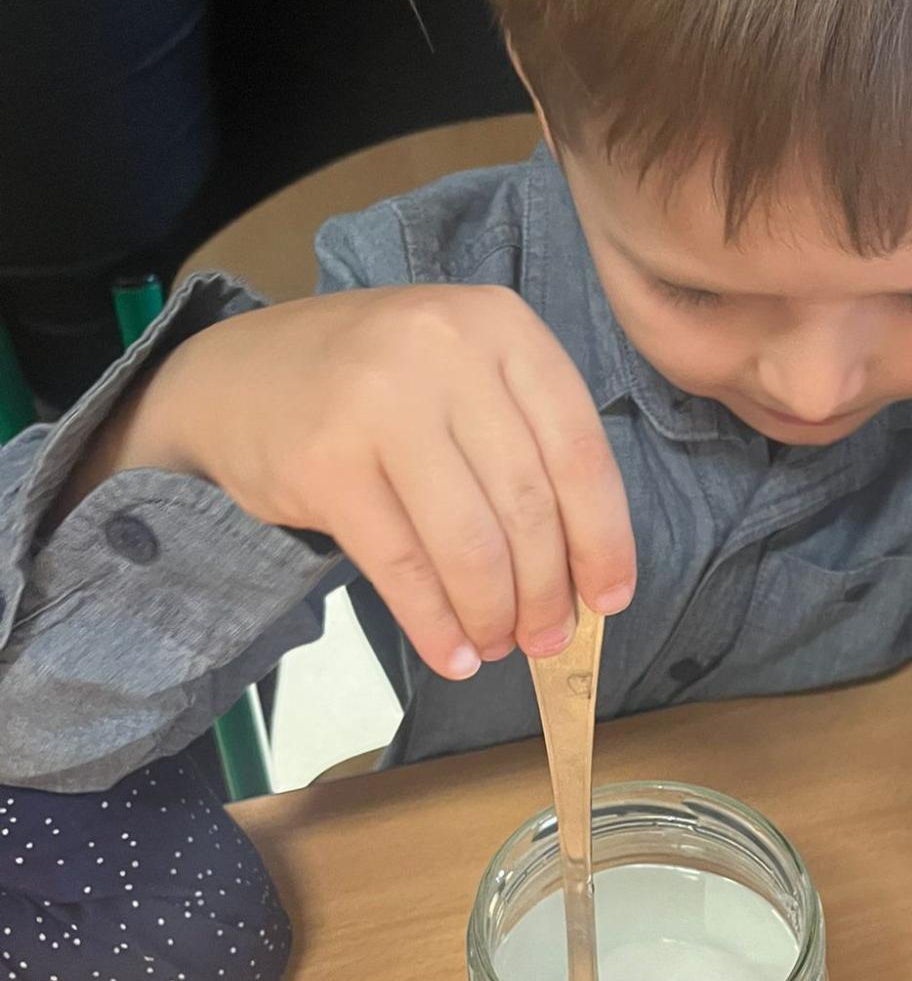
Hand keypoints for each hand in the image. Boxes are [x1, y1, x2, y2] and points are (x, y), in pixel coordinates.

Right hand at [82, 285, 636, 679]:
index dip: (603, 537)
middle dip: (548, 589)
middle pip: (528, 502)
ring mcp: (380, 403)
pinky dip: (436, 625)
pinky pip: (404, 567)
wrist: (233, 377)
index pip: (580, 448)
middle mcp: (444, 351)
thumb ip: (525, 442)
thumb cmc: (371, 386)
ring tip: (500, 646)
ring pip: (471, 542)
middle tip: (549, 638)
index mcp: (500, 325)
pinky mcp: (327, 463)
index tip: (610, 597)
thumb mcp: (463, 373)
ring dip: (494, 613)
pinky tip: (453, 655)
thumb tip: (586, 569)